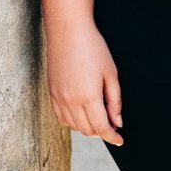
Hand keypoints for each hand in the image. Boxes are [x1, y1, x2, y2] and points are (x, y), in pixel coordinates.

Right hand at [46, 21, 122, 143]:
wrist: (68, 31)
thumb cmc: (93, 48)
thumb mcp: (111, 74)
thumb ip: (114, 101)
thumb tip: (117, 122)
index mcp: (88, 96)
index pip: (101, 127)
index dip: (112, 137)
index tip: (120, 140)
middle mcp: (71, 101)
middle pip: (87, 130)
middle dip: (101, 131)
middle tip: (112, 124)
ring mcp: (58, 98)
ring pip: (74, 126)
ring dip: (87, 127)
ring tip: (98, 117)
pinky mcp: (51, 93)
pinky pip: (61, 117)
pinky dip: (73, 121)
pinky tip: (82, 113)